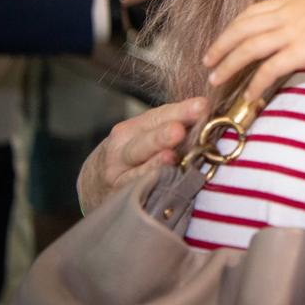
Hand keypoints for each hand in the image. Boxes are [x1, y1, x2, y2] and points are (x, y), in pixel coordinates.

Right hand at [76, 97, 205, 213]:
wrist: (94, 184)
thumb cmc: (131, 155)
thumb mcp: (143, 135)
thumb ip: (172, 125)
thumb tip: (210, 114)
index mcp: (131, 129)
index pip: (158, 118)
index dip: (180, 111)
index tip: (202, 105)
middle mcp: (121, 151)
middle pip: (143, 142)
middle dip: (161, 136)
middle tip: (179, 130)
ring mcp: (118, 177)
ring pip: (137, 170)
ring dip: (155, 164)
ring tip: (171, 157)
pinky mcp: (121, 199)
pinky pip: (136, 192)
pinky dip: (148, 187)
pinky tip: (161, 183)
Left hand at [203, 0, 304, 101]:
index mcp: (291, 2)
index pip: (252, 12)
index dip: (233, 26)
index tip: (224, 37)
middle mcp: (285, 15)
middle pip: (241, 30)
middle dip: (220, 46)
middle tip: (207, 61)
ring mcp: (290, 33)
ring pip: (248, 49)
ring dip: (228, 65)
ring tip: (215, 79)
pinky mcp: (299, 52)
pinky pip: (269, 70)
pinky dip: (255, 83)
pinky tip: (248, 95)